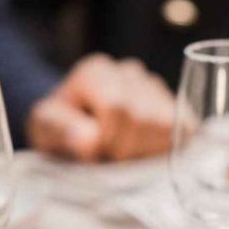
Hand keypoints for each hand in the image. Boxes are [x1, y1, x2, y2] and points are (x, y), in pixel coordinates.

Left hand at [27, 54, 174, 161]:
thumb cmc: (60, 128)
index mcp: (96, 71)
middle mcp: (131, 72)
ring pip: (165, 126)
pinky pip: (184, 131)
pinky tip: (142, 151)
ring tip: (121, 153)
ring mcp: (158, 89)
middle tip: (106, 156)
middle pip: (143, 118)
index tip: (91, 153)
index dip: (106, 140)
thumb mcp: (44, 127)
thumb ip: (59, 129)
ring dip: (142, 152)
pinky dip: (163, 150)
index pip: (118, 107)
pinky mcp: (178, 109)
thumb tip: (88, 139)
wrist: (77, 130)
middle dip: (123, 149)